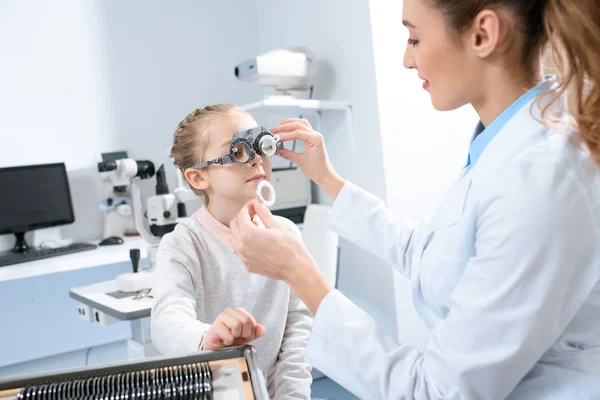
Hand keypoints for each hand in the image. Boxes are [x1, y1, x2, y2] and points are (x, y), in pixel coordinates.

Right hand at [201, 307, 264, 350]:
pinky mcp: (215, 327)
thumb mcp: (245, 337)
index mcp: (239, 312)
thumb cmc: (230, 339)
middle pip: (245, 320)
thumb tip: (261, 329)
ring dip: (235, 336)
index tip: (243, 335)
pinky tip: (224, 340)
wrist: (216, 348)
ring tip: (230, 337)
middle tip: (236, 337)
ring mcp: (221, 318)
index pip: (251, 320)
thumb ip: (255, 332)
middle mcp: (230, 312)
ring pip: (237, 324)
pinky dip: (228, 341)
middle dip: (243, 333)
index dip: (249, 331)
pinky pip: (229, 335)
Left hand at [230, 199, 332, 313]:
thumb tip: (257, 203)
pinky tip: (257, 241)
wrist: (296, 269)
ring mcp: (244, 258)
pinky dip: (244, 242)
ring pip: (234, 238)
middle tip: (255, 214)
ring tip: (256, 228)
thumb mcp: (278, 226)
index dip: (248, 207)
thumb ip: (264, 213)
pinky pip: (240, 250)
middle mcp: (242, 247)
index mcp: (249, 235)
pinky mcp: (247, 265)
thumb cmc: (291, 249)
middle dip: (243, 217)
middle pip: (234, 225)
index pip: (241, 215)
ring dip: (242, 230)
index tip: (254, 206)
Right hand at [272, 118, 345, 199]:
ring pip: (302, 124)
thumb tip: (278, 151)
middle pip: (298, 125)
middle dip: (285, 127)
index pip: (297, 133)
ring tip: (280, 124)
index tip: (277, 139)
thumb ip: (287, 154)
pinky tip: (289, 128)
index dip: (285, 136)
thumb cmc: (318, 169)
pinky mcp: (313, 139)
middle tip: (275, 130)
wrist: (325, 175)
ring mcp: (315, 136)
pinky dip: (296, 127)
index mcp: (315, 139)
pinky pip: (304, 128)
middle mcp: (316, 135)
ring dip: (291, 123)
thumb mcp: (300, 161)